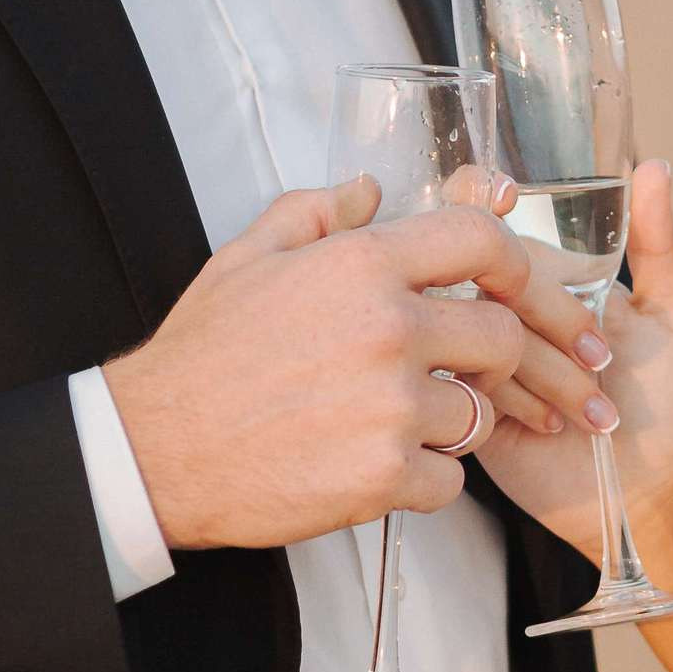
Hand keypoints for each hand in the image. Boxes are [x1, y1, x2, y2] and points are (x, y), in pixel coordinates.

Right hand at [104, 178, 610, 550]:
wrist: (153, 449)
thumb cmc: (201, 354)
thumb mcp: (247, 256)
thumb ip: (317, 212)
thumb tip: (369, 189)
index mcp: (361, 266)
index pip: (482, 240)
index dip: (515, 265)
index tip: (519, 289)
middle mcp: (389, 329)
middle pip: (503, 336)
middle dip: (498, 358)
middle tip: (480, 376)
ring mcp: (393, 406)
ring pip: (479, 415)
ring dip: (456, 423)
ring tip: (404, 423)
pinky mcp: (385, 476)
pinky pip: (450, 481)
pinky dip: (427, 481)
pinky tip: (385, 471)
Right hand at [478, 160, 672, 565]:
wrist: (639, 483)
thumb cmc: (659, 398)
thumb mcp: (671, 316)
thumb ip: (657, 244)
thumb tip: (654, 165)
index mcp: (537, 274)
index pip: (484, 216)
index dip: (479, 196)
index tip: (505, 198)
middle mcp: (496, 307)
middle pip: (475, 267)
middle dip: (538, 305)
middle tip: (599, 353)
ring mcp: (472, 353)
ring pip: (472, 324)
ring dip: (542, 364)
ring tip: (595, 401)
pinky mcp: (460, 402)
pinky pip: (462, 379)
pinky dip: (515, 398)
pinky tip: (555, 423)